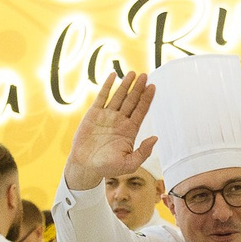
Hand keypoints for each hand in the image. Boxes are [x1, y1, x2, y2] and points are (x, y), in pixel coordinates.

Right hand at [63, 72, 155, 190]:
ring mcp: (107, 116)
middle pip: (132, 101)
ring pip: (119, 96)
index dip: (147, 99)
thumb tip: (155, 138)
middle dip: (138, 88)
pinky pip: (102, 97)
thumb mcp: (129, 164)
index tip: (153, 87)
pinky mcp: (94, 114)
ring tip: (133, 73)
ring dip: (126, 85)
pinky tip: (113, 76)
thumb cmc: (107, 167)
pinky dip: (107, 86)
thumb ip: (143, 152)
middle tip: (145, 76)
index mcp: (129, 131)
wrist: (85, 166)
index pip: (141, 111)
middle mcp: (120, 121)